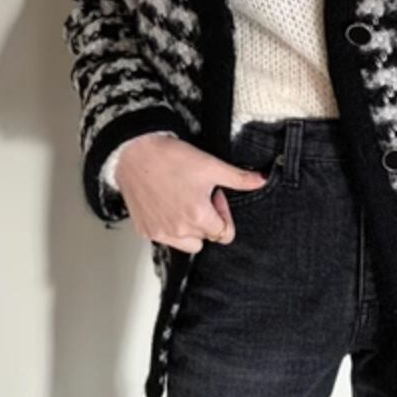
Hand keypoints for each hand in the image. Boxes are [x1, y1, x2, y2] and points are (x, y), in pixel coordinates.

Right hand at [116, 134, 268, 252]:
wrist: (135, 153)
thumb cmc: (170, 158)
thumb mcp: (211, 165)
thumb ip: (238, 178)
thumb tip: (262, 180)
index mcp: (198, 216)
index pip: (224, 234)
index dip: (223, 213)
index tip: (215, 196)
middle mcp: (178, 230)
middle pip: (207, 238)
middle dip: (208, 220)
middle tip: (198, 194)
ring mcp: (160, 232)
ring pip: (186, 244)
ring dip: (190, 228)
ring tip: (184, 201)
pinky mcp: (145, 230)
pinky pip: (166, 239)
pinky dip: (170, 227)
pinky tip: (167, 204)